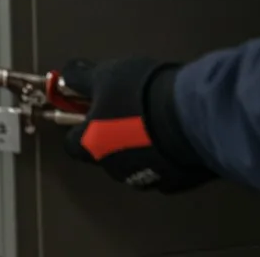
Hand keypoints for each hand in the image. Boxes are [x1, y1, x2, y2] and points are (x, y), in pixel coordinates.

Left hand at [61, 57, 213, 192]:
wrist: (193, 116)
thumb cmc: (141, 95)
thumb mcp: (104, 75)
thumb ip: (81, 78)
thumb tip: (66, 75)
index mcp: (92, 145)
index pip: (73, 144)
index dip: (80, 127)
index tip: (91, 111)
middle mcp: (116, 168)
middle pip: (106, 154)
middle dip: (114, 136)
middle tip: (129, 111)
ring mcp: (149, 179)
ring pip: (137, 163)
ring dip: (142, 147)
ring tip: (158, 121)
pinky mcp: (178, 183)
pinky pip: (166, 169)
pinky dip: (168, 156)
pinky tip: (178, 135)